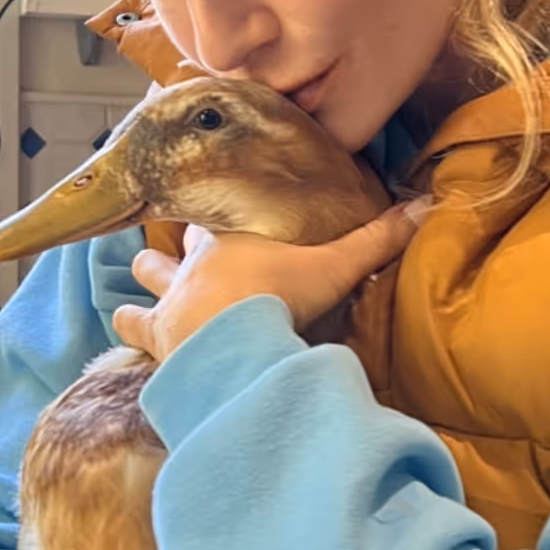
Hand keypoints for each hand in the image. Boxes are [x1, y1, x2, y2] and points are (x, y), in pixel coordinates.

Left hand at [113, 197, 430, 361]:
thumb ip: (378, 239)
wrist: (235, 343)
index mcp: (229, 241)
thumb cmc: (280, 294)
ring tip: (136, 282)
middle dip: (169, 250)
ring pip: (145, 285)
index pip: (215, 218)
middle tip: (167, 250)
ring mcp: (169, 303)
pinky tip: (123, 332)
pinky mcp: (157, 340)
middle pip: (174, 250)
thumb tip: (426, 206)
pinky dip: (128, 330)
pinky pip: (132, 331)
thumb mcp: (336, 265)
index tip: (210, 210)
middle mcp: (192, 267)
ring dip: (142, 285)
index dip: (212, 216)